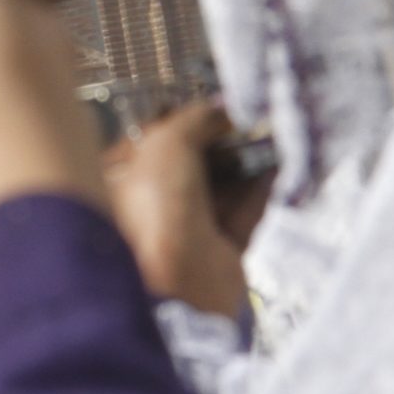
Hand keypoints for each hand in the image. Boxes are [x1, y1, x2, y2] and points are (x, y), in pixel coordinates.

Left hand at [103, 103, 269, 320]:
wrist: (180, 286)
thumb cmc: (155, 212)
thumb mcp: (165, 145)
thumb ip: (193, 120)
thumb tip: (219, 109)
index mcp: (117, 183)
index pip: (150, 142)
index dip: (181, 122)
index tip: (212, 107)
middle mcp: (147, 209)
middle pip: (188, 164)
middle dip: (218, 142)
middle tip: (246, 119)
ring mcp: (183, 234)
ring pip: (217, 189)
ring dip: (243, 163)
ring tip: (268, 134)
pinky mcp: (218, 255)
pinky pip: (242, 214)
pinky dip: (260, 191)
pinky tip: (276, 165)